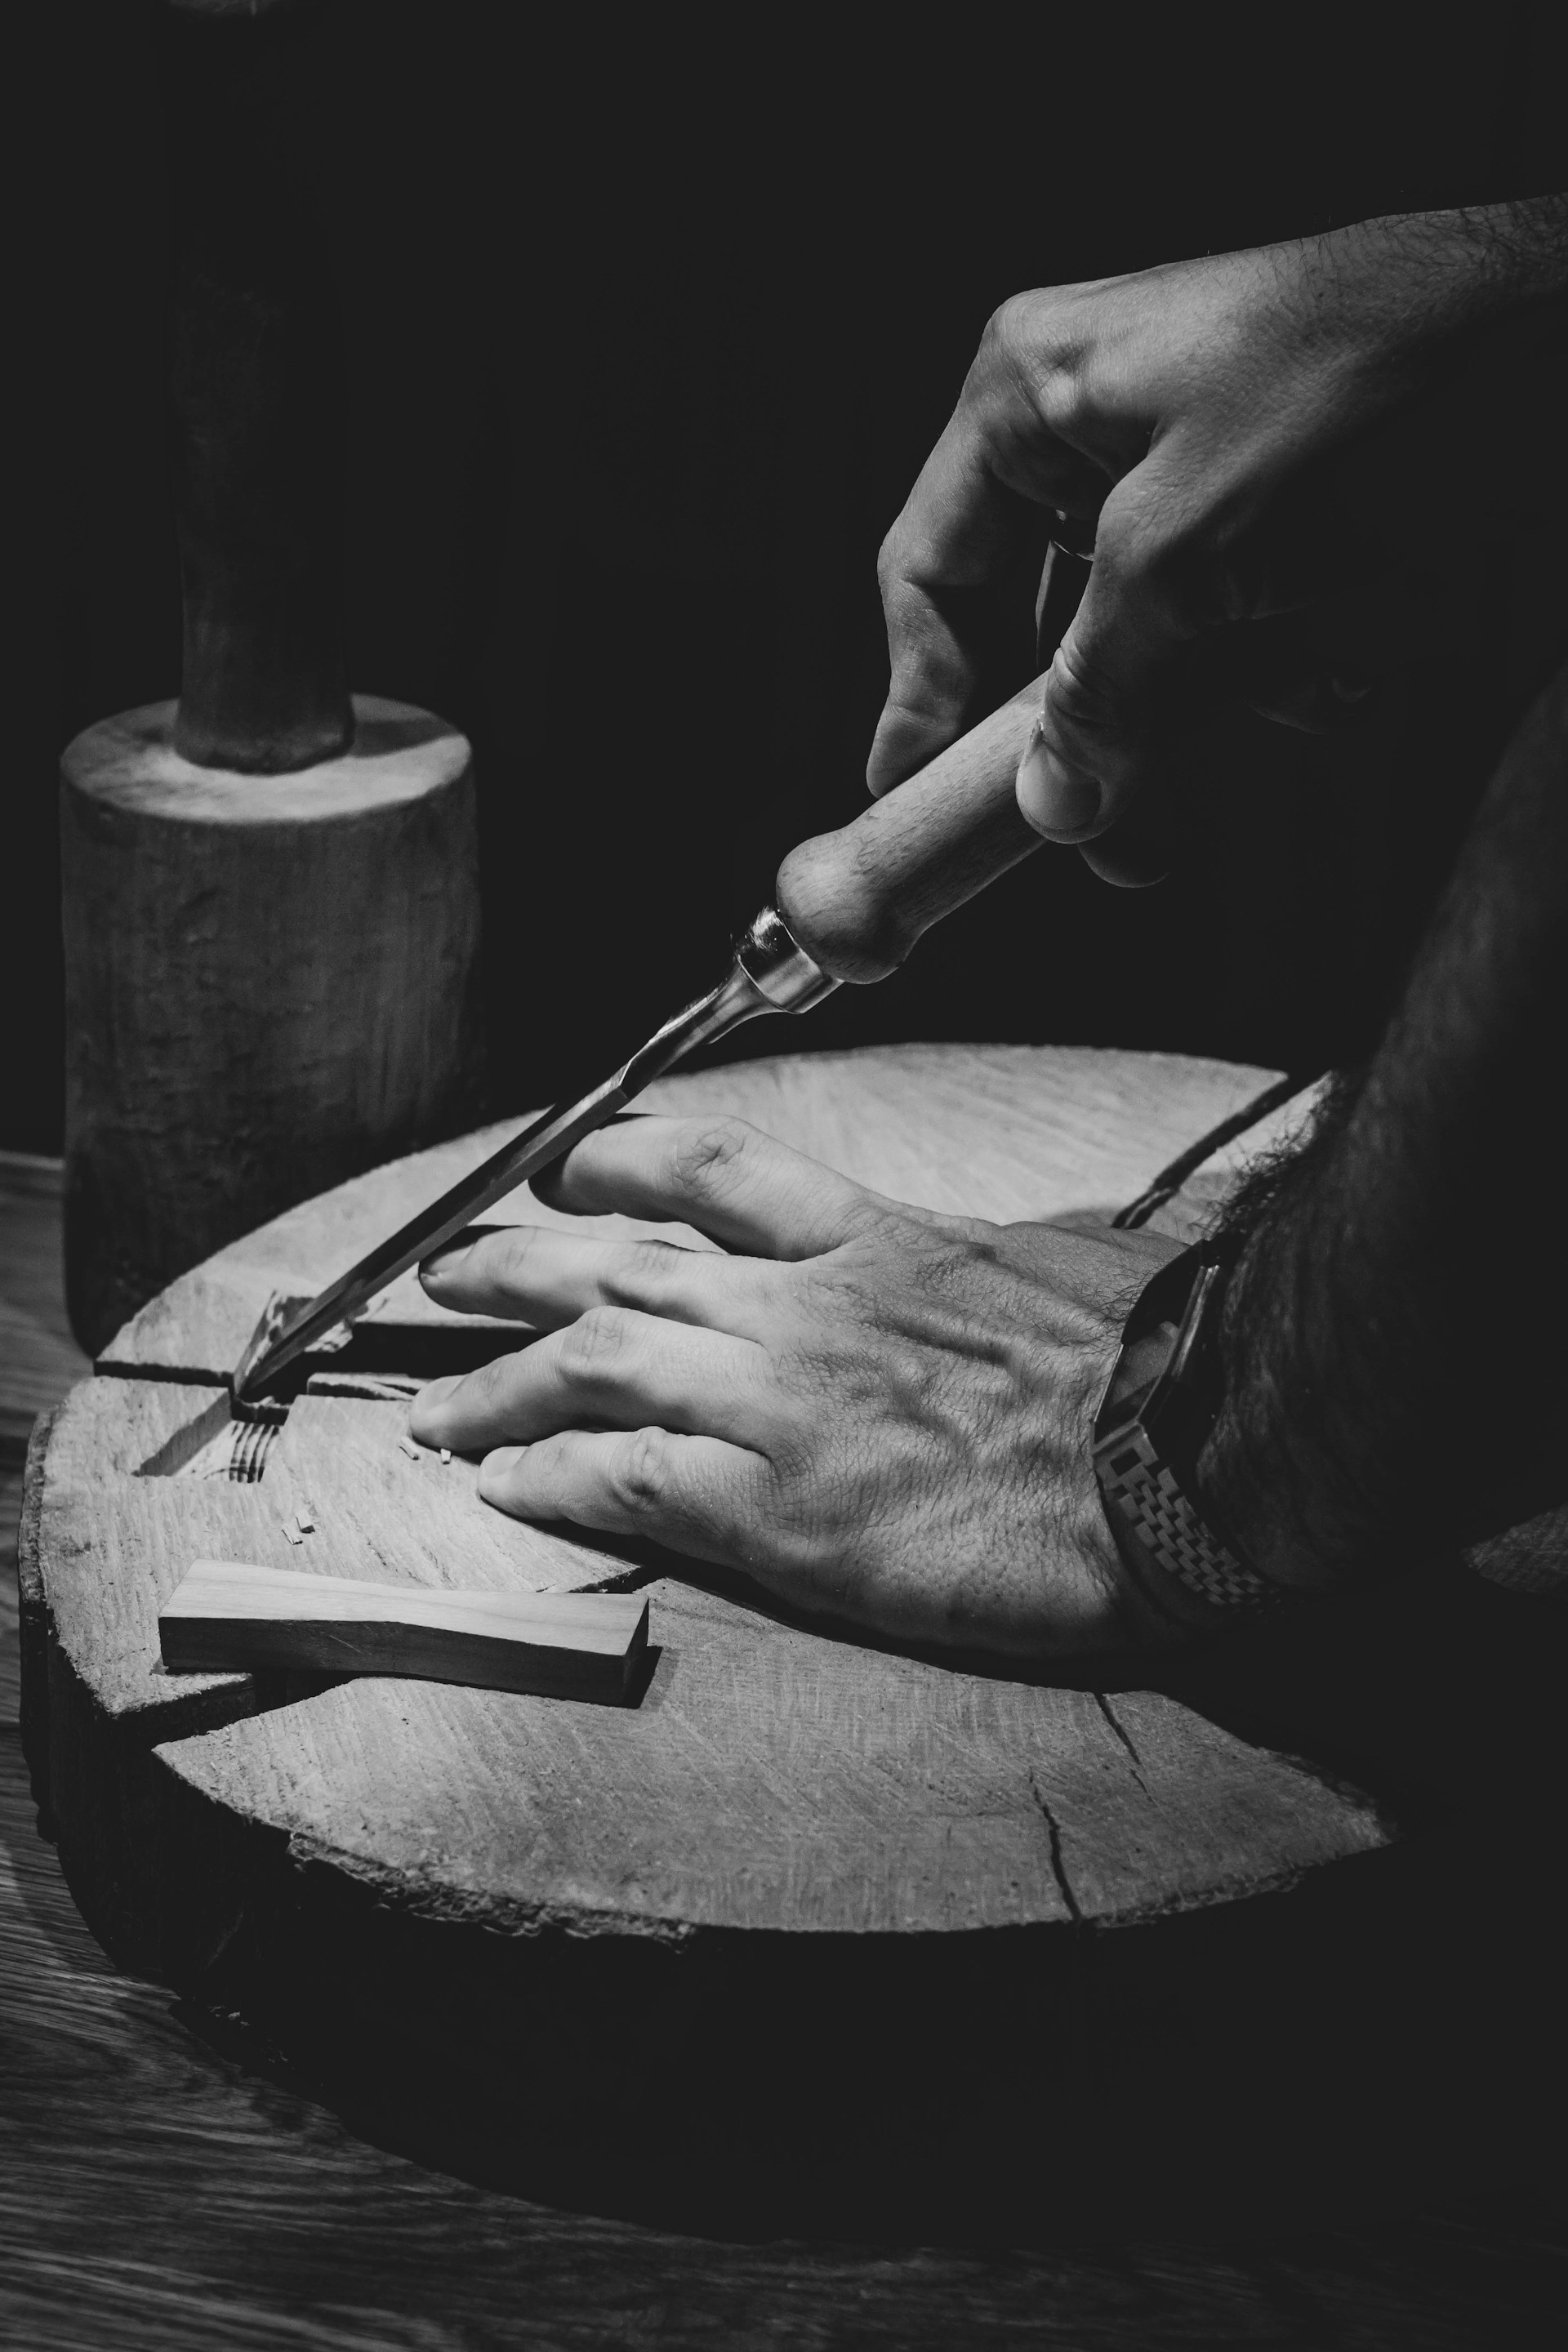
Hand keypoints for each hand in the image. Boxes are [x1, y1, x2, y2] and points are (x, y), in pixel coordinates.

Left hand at [408, 1115, 1181, 1655]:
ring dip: (501, 1383)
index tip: (571, 1175)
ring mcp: (790, 1405)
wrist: (1197, 1446)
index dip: (623, 1167)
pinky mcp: (789, 1512)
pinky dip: (555, 1479)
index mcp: (882, 1240)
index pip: (717, 1174)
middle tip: (451, 1278)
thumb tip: (1016, 1261)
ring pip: (597, 1366)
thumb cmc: (1158, 1356)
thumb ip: (1000, 1257)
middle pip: (623, 1268)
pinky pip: (631, 1483)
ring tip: (441, 1406)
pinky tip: (509, 1488)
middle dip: (517, 1270)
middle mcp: (812, 1308)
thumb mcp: (1071, 1260)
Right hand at [868, 204, 1567, 882]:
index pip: (928, 574)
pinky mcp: (1259, 496)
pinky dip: (1287, 654)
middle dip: (1108, 728)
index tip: (916, 802)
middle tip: (1123, 843)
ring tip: (1304, 681)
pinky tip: (1350, 647)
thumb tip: (1052, 805)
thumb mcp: (1194, 546)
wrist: (1530, 322)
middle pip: (1043, 628)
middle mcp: (1082, 429)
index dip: (921, 700)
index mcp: (1024, 400)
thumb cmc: (1347, 375)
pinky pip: (1234, 618)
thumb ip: (1104, 686)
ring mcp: (1174, 463)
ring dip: (1225, 690)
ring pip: (1152, 639)